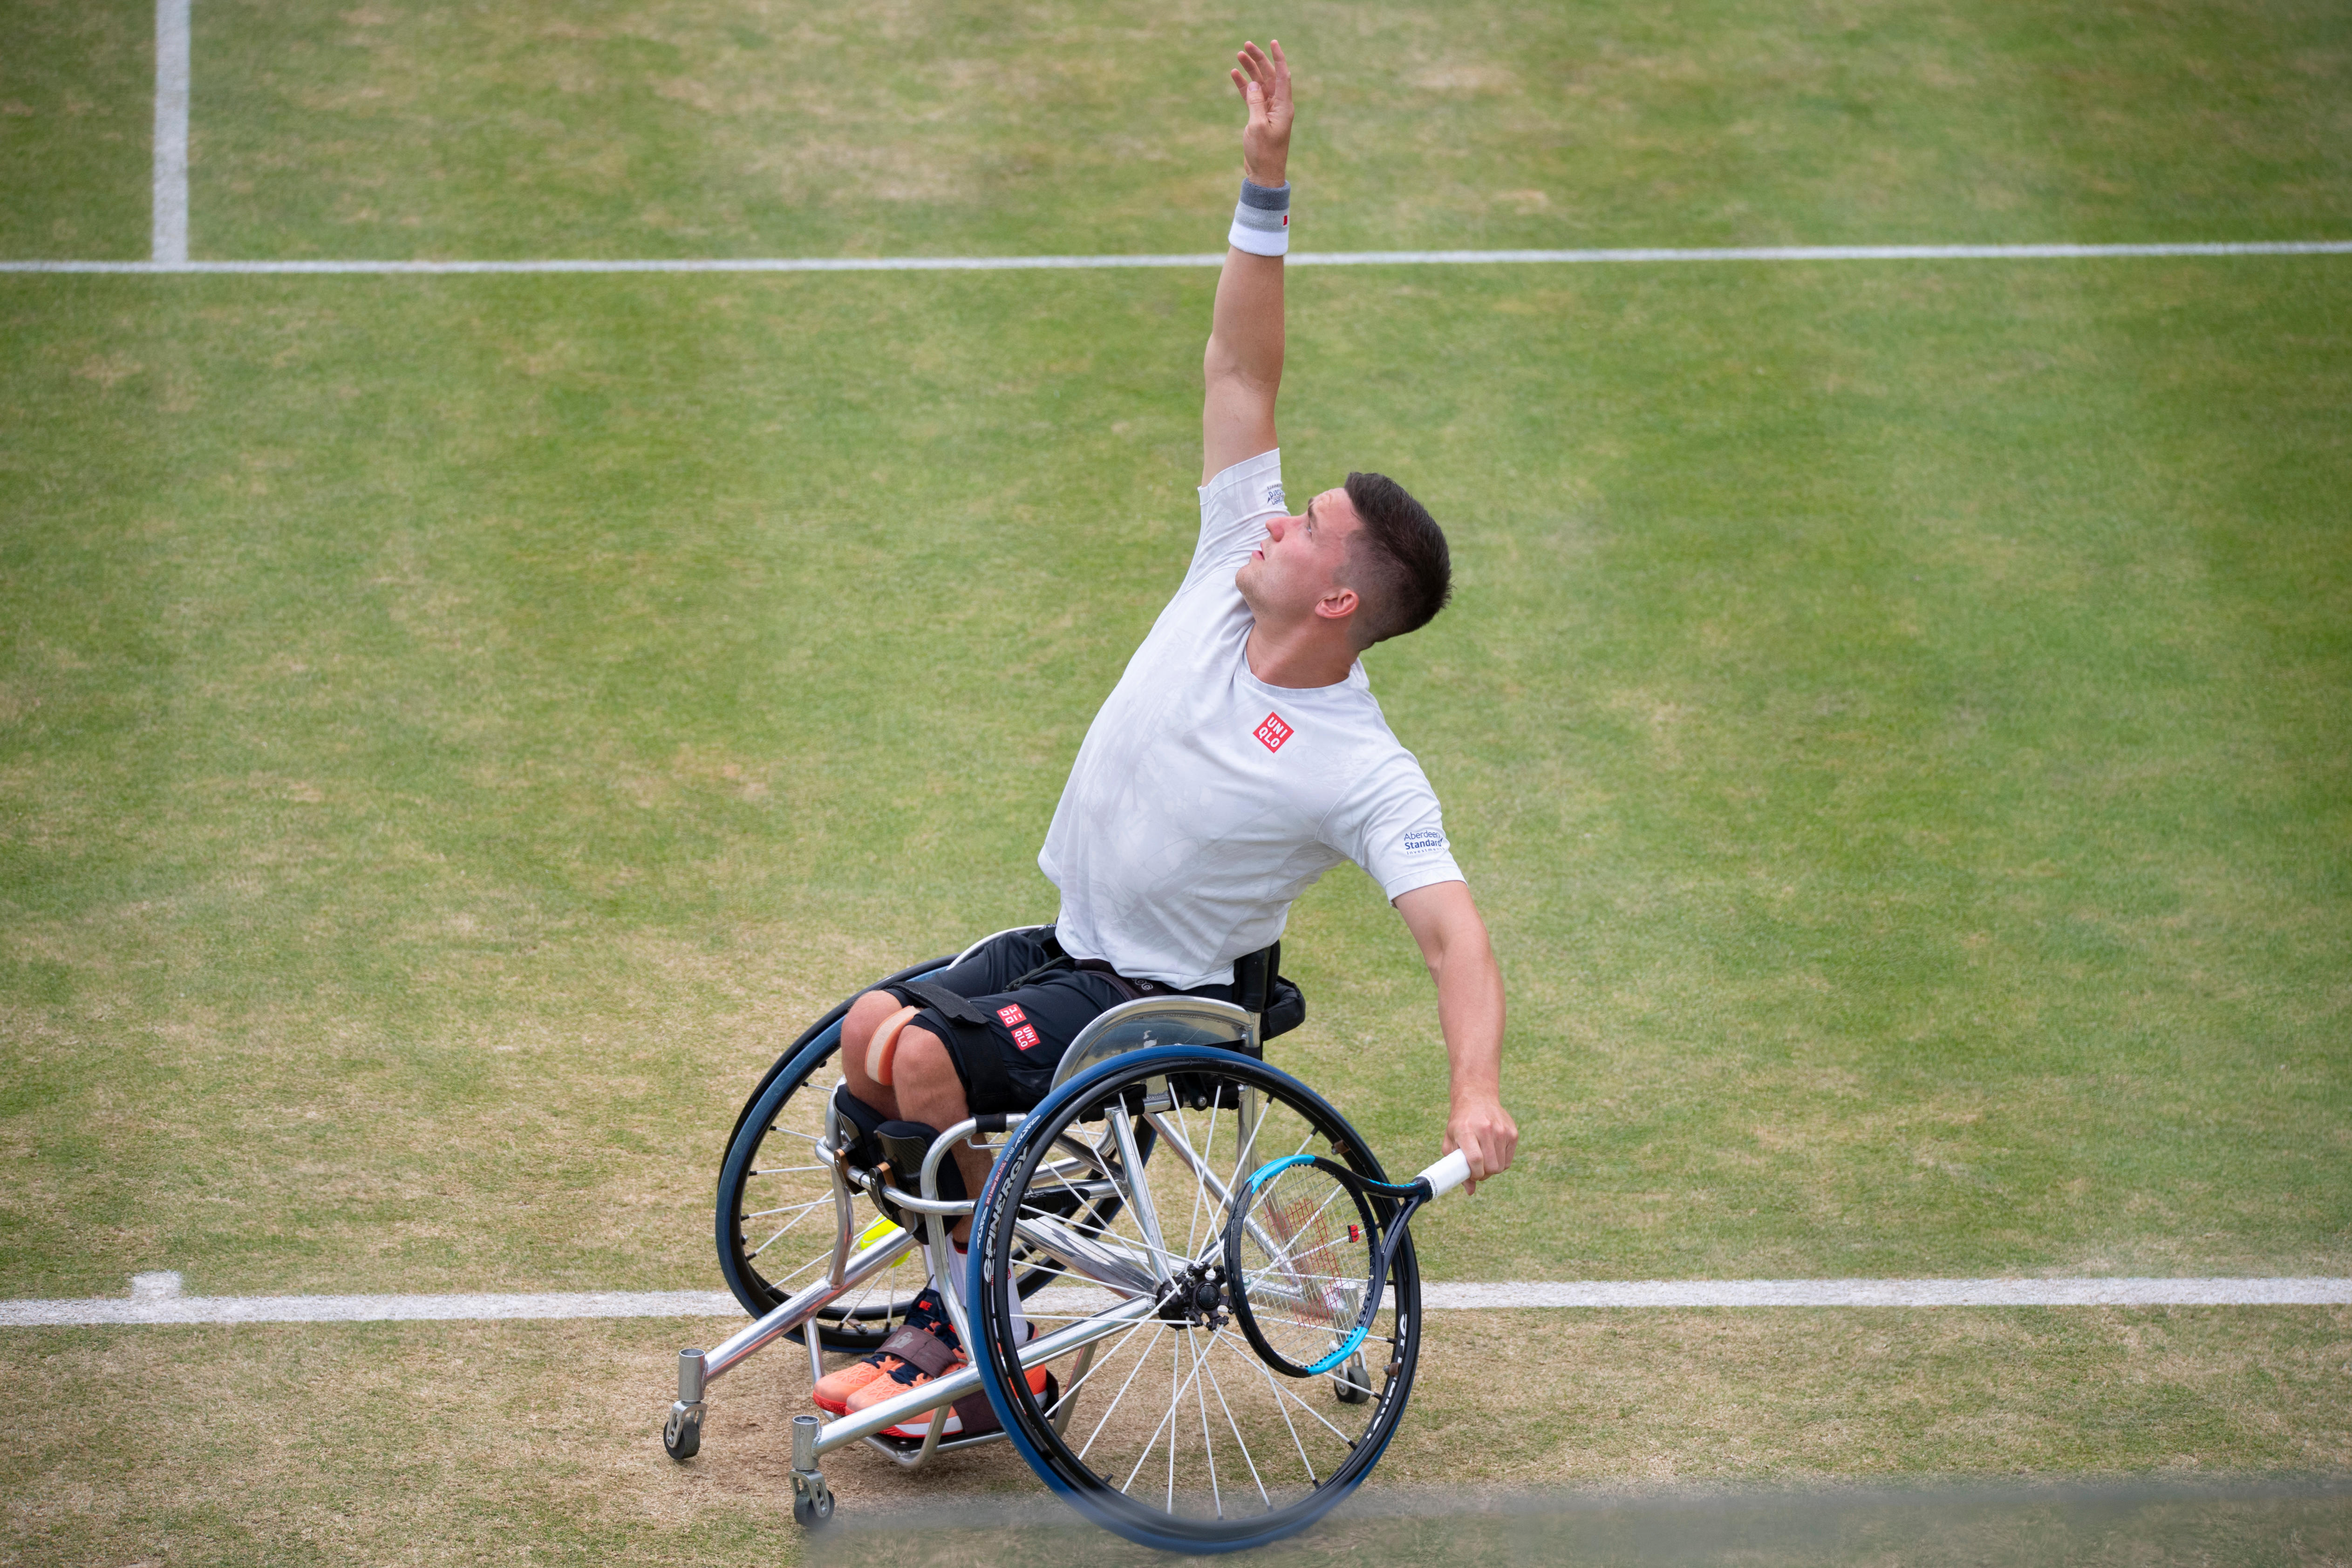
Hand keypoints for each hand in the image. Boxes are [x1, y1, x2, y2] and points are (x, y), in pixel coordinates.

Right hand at [1230, 39, 1292, 186]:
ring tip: (1238, 55)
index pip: (1283, 75)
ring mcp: (1268, 110)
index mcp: (1283, 106)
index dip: (1278, 57)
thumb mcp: (1258, 126)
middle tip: (1246, 45)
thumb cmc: (1264, 153)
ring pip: (1259, 84)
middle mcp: (1278, 105)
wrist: (1264, 174)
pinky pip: (1251, 96)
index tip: (1273, 42)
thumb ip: (1255, 103)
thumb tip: (1254, 84)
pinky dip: (1243, 85)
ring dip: (1250, 70)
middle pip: (1269, 75)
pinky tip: (1234, 74)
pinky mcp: (1258, 117)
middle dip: (1259, 59)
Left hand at [1443, 1098, 1517, 1194]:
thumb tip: (1470, 1191)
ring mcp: (1501, 1130)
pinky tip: (1492, 1152)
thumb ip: (1456, 1166)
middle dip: (1484, 1174)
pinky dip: (1500, 1162)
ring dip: (1492, 1169)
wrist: (1476, 1098)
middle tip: (1477, 1169)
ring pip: (1501, 1166)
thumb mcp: (1451, 1141)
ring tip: (1484, 1160)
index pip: (1475, 1159)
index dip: (1475, 1174)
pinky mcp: (1513, 1132)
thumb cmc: (1460, 1124)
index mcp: (1466, 1130)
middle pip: (1491, 1166)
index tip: (1472, 1175)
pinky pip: (1508, 1160)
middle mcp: (1486, 1129)